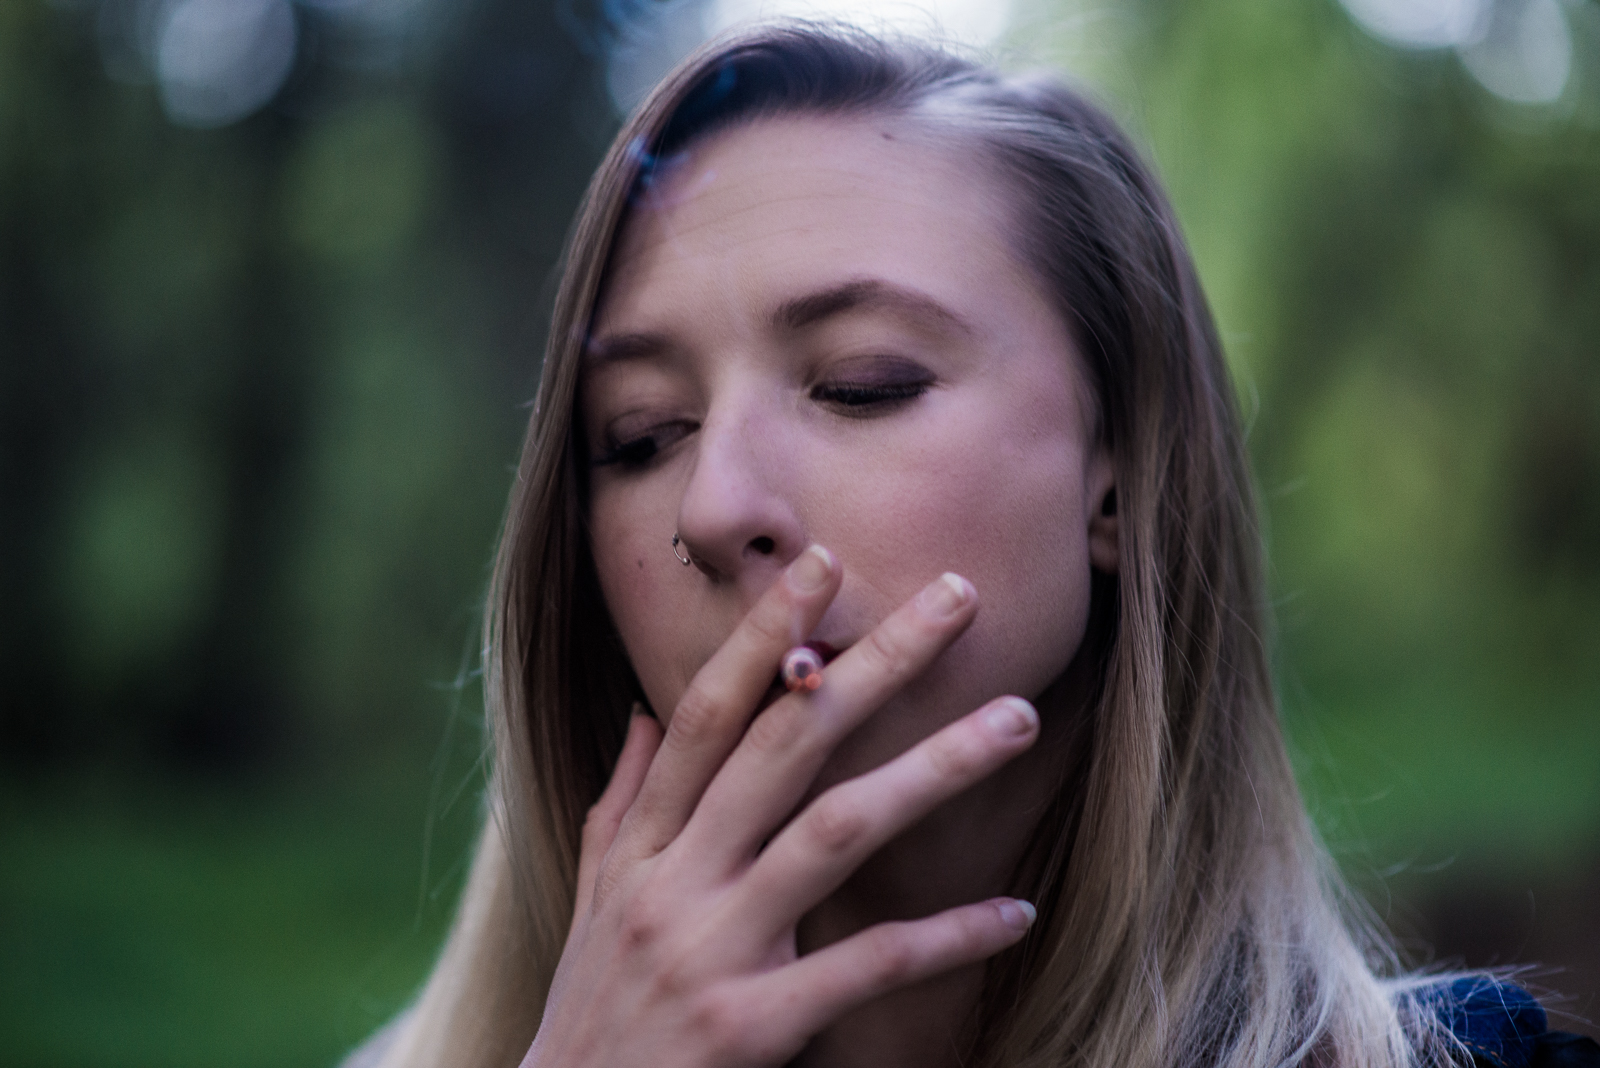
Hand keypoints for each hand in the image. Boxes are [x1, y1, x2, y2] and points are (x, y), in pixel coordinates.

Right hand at [522, 546, 1039, 1067]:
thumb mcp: (594, 894)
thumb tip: (647, 711)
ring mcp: (711, 950)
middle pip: (785, 744)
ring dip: (932, 767)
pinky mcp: (749, 1026)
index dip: (764, 631)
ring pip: (836, 832)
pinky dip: (943, 936)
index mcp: (644, 842)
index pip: (708, 713)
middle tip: (959, 596)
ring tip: (1016, 717)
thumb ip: (625, 799)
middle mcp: (674, 879)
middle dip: (873, 663)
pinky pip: (864, 965)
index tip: (823, 561)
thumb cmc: (594, 1006)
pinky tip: (1014, 911)